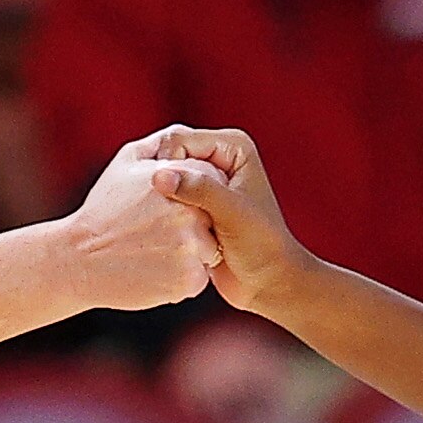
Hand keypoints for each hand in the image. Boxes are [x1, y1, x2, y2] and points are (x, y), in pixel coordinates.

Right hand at [62, 150, 222, 312]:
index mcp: (181, 182)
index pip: (212, 183)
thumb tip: (185, 141)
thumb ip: (161, 144)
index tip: (172, 209)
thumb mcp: (126, 162)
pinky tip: (154, 270)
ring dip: (190, 253)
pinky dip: (181, 277)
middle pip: (213, 218)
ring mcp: (191, 248)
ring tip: (155, 252)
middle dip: (195, 225)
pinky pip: (198, 276)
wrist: (79, 259)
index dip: (195, 198)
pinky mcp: (189, 280)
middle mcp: (191, 213)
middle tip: (160, 233)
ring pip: (209, 250)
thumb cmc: (102, 210)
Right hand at [138, 125, 312, 318]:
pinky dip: (162, 217)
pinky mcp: (197, 208)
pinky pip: (168, 205)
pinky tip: (160, 234)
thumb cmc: (262, 245)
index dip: (165, 163)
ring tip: (158, 224)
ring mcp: (207, 185)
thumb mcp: (231, 213)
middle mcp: (219, 161)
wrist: (268, 281)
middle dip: (159, 184)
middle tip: (154, 211)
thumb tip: (159, 177)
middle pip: (170, 160)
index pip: (180, 141)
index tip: (156, 192)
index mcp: (232, 148)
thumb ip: (198, 190)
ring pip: (166, 184)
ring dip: (159, 203)